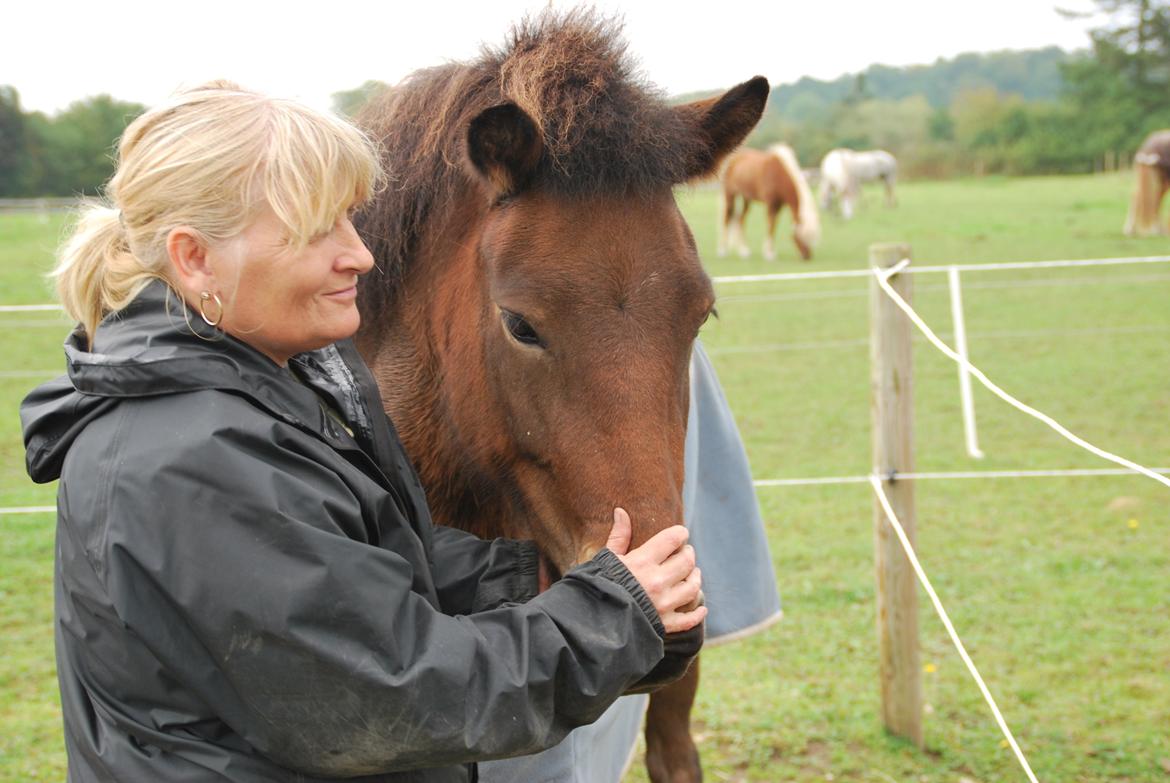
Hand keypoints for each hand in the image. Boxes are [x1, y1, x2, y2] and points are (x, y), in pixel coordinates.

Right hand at [606, 507, 705, 633]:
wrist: (593, 623)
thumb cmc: (597, 586)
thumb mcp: (607, 559)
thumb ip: (619, 536)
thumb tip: (621, 511)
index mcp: (642, 562)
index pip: (672, 540)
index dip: (680, 533)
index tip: (681, 533)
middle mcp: (657, 581)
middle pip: (686, 562)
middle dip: (689, 554)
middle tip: (687, 552)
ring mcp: (663, 604)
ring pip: (692, 588)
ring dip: (695, 578)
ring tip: (693, 573)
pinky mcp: (664, 624)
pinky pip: (688, 620)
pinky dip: (697, 614)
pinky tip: (702, 608)